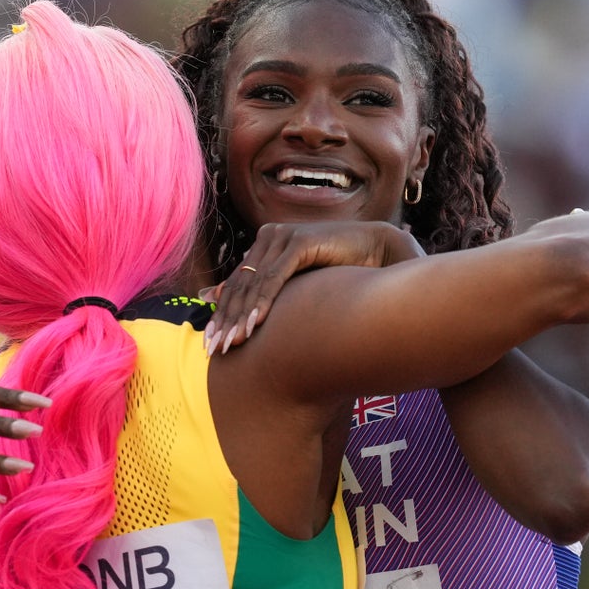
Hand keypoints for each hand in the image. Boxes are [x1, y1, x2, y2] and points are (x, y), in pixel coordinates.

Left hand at [205, 221, 423, 354]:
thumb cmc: (340, 273)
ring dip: (240, 317)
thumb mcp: (297, 286)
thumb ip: (266, 293)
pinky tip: (254, 324)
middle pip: (239, 285)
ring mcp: (283, 237)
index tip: (211, 345)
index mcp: (265, 245)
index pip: (236, 284)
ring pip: (253, 283)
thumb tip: (223, 302)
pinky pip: (275, 277)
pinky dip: (263, 302)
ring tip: (231, 344)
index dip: (222, 315)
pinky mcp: (299, 243)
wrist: (377, 251)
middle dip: (226, 320)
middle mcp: (269, 237)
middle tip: (214, 350)